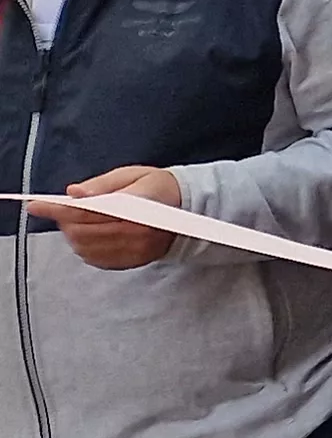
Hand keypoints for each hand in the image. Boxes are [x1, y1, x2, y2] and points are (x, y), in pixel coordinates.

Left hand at [46, 167, 183, 270]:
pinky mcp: (132, 261)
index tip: (35, 205)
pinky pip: (96, 259)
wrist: (189, 211)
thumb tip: (74, 192)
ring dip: (73, 234)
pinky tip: (87, 235)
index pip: (89, 211)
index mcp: (139, 205)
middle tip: (60, 208)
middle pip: (83, 231)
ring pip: (85, 246)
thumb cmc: (157, 187)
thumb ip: (102, 184)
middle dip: (64, 220)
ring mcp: (136, 250)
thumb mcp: (133, 175)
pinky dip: (83, 247)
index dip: (59, 209)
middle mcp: (138, 232)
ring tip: (76, 220)